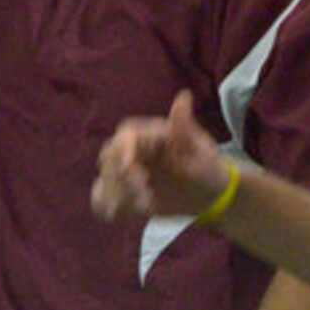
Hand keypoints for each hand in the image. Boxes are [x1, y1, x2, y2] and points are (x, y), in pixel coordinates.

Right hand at [91, 90, 234, 222]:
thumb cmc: (206, 165)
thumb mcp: (200, 148)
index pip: (125, 136)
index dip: (124, 152)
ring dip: (116, 195)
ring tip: (144, 207)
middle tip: (146, 195)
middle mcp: (133, 150)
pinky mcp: (123, 193)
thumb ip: (184, 127)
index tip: (131, 171)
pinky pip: (101, 198)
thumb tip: (184, 96)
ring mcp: (126, 172)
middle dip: (120, 178)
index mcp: (149, 133)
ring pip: (103, 179)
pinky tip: (123, 214)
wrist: (208, 194)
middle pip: (108, 157)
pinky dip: (105, 205)